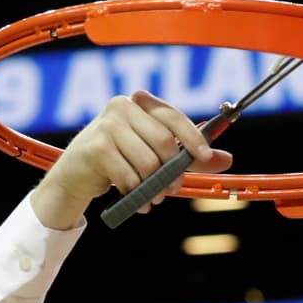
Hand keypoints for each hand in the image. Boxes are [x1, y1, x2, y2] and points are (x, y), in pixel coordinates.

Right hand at [31, 90, 233, 229]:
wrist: (76, 175)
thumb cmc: (118, 161)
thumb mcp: (155, 156)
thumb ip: (188, 156)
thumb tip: (226, 158)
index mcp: (140, 103)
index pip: (173, 117)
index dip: (192, 137)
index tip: (203, 156)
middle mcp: (123, 106)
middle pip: (163, 143)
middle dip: (171, 172)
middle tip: (171, 190)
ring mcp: (107, 125)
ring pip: (147, 163)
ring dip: (153, 187)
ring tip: (150, 198)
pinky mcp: (96, 147)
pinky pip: (129, 177)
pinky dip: (135, 194)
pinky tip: (134, 200)